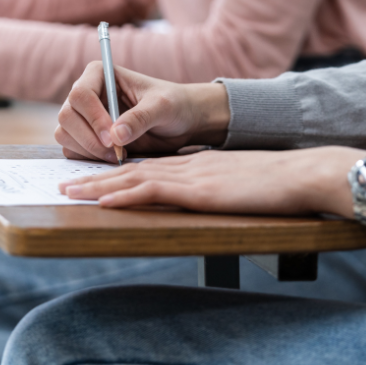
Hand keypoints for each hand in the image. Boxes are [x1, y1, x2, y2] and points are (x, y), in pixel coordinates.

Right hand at [56, 62, 229, 162]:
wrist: (179, 122)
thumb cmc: (173, 104)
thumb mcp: (163, 107)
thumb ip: (141, 118)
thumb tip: (116, 135)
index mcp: (99, 74)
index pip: (80, 94)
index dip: (93, 118)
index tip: (113, 138)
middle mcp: (86, 94)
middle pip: (67, 116)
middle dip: (89, 138)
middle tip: (115, 152)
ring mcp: (83, 116)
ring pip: (65, 134)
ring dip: (87, 150)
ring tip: (117, 155)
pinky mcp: (85, 137)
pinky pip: (72, 150)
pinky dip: (87, 158)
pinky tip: (113, 157)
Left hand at [61, 146, 365, 217]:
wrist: (300, 173)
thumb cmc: (275, 182)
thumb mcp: (236, 182)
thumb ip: (215, 186)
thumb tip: (201, 195)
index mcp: (193, 164)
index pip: (145, 167)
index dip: (114, 172)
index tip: (91, 179)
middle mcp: (185, 166)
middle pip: (130, 170)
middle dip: (94, 177)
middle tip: (65, 184)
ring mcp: (190, 176)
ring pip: (133, 178)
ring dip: (98, 186)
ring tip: (70, 191)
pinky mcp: (198, 190)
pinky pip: (153, 192)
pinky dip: (125, 195)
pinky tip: (104, 200)